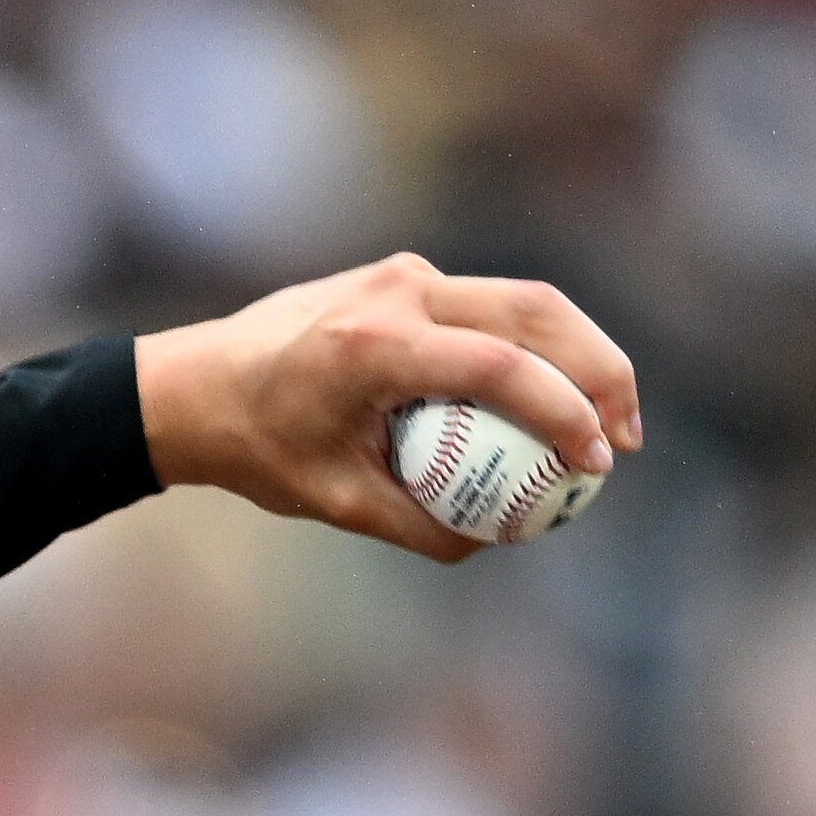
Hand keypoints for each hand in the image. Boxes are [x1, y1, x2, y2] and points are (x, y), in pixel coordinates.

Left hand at [134, 253, 641, 562]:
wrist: (191, 386)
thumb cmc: (256, 449)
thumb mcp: (335, 503)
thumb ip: (420, 526)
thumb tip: (499, 540)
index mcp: (372, 345)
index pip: (499, 367)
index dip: (563, 414)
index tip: (595, 464)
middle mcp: (396, 293)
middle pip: (537, 313)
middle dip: (601, 374)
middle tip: (624, 441)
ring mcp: (403, 275)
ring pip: (526, 298)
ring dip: (580, 353)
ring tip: (608, 422)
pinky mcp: (405, 277)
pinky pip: (491, 305)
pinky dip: (537, 345)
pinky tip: (553, 397)